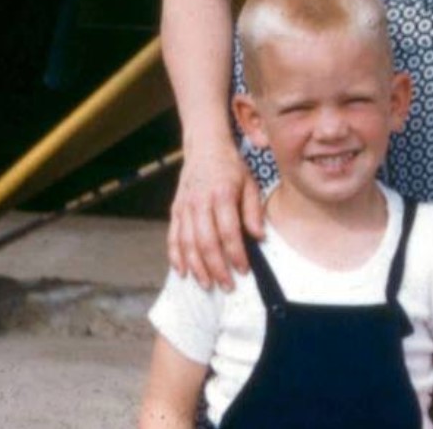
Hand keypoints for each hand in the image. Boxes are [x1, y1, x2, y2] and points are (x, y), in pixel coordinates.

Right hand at [167, 138, 263, 289]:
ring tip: (207, 284)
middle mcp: (200, 201)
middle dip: (216, 268)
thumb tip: (259, 237)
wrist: (204, 146)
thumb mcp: (249, 182)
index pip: (228, 231)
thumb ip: (253, 210)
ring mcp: (185, 206)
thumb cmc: (231, 167)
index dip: (236, 254)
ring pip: (187, 243)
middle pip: (206, 241)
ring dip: (196, 267)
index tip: (244, 271)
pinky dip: (175, 256)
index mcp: (222, 194)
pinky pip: (172, 236)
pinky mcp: (175, 209)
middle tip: (227, 286)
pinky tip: (182, 271)